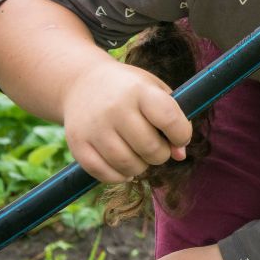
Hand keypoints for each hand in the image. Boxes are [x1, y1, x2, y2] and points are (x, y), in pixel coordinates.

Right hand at [61, 59, 191, 182]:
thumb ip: (174, 119)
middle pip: (150, 147)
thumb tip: (180, 155)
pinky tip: (124, 167)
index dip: (181, 134)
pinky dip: (119, 176)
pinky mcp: (77, 144)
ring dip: (141, 167)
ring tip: (141, 156)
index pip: (169, 118)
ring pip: (128, 164)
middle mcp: (115, 108)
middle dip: (161, 154)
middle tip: (158, 148)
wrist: (82, 83)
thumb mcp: (155, 91)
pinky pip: (104, 173)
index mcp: (139, 90)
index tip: (180, 137)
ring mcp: (94, 127)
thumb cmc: (129, 90)